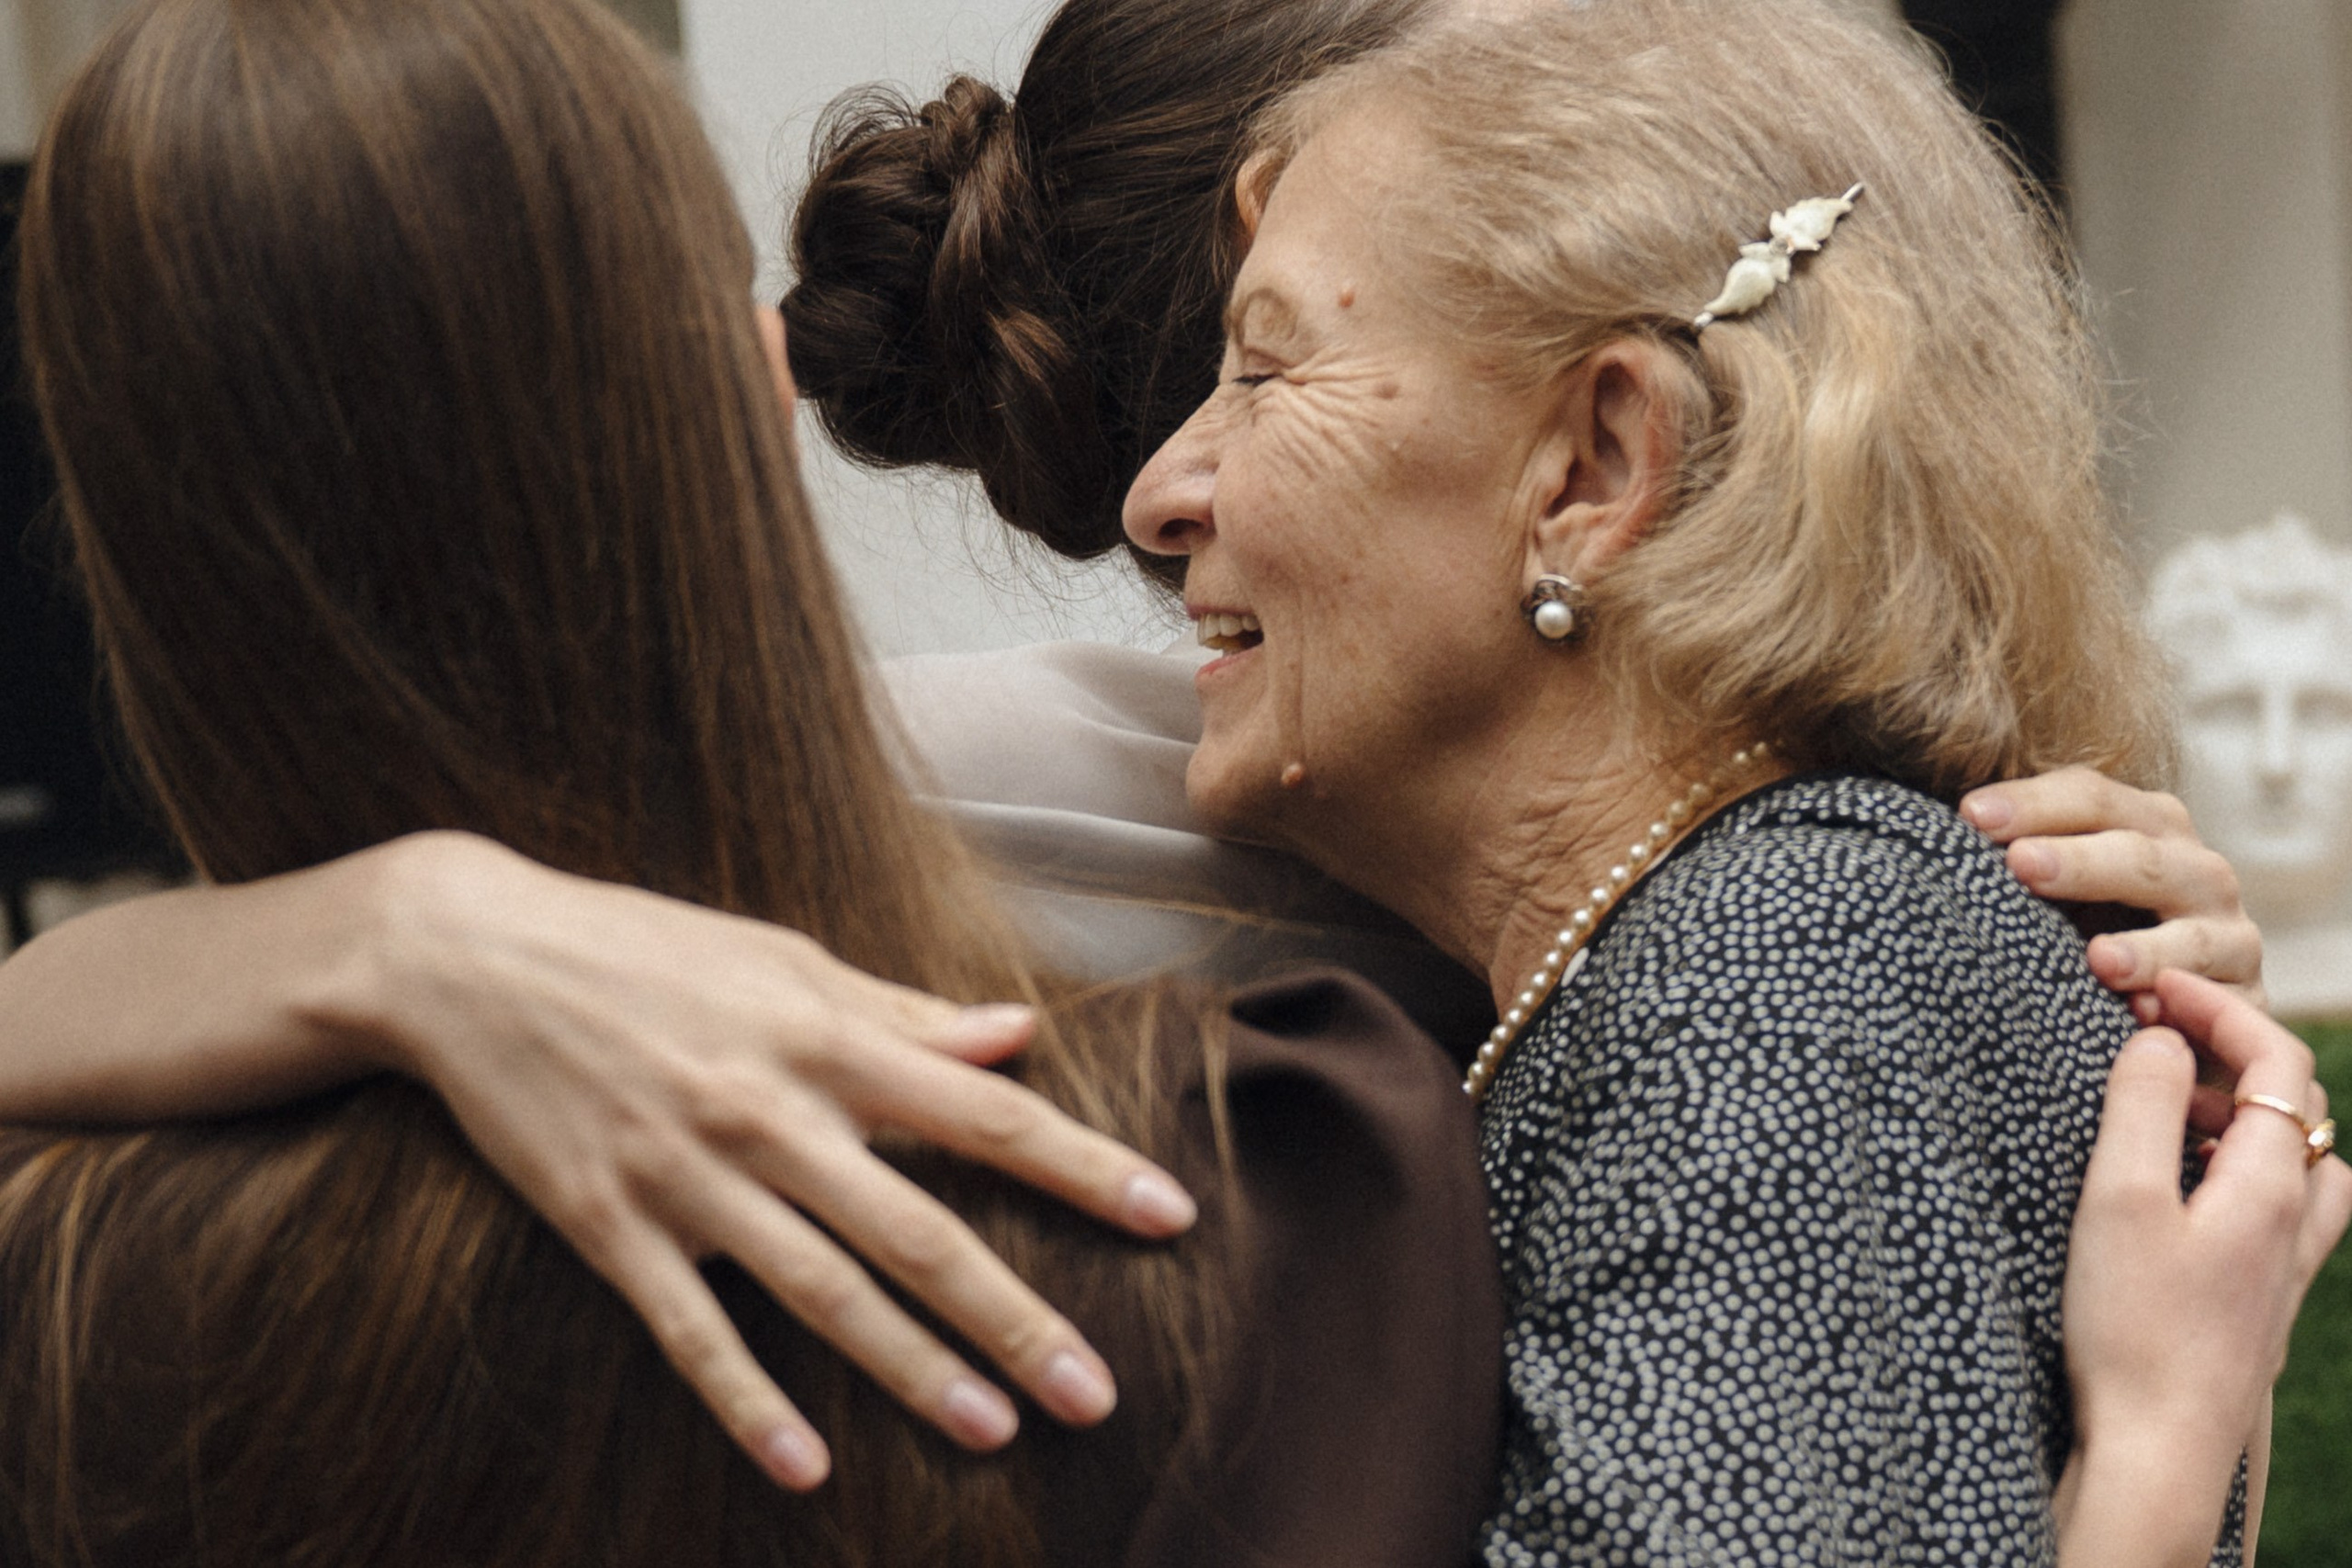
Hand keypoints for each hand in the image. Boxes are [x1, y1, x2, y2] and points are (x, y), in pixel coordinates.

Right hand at [362, 834, 1197, 1490]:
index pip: (983, 1113)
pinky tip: (805, 1469)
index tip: (1169, 1215)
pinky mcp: (609, 1228)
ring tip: (994, 1433)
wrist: (470, 957)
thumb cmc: (645, 947)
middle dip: (1015, 1315)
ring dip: (911, 1371)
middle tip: (1097, 1393)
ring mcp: (687, 1177)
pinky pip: (690, 1333)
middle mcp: (770, 1113)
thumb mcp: (783, 958)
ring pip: (822, 1293)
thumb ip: (902, 1011)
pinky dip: (747, 1402)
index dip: (1081, 1166)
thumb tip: (1019, 1033)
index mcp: (826, 1037)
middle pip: (917, 1230)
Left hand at [1961, 768, 2261, 1019]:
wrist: (2178, 1010)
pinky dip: (2185, 1011)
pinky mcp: (2249, 1001)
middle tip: (2021, 864)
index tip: (1970, 815)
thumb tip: (1936, 828)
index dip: (2032, 803)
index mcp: (2147, 824)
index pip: (2090, 797)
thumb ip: (2021, 854)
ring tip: (2096, 959)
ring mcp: (2229, 935)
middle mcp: (2197, 870)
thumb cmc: (2094, 933)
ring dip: (2144, 949)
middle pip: (2139, 856)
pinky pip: (2221, 1008)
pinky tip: (2144, 1016)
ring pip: (2192, 936)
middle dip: (2079, 861)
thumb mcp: (2062, 888)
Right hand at [2059, 972, 2349, 1564]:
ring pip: (2295, 1161)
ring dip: (2237, 1117)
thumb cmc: (2133, 1325)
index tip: (2152, 987)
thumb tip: (2158, 1039)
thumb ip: (2140, 1105)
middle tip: (2146, 1043)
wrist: (2158, 1447)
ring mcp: (2285, 1266)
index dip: (2219, 1006)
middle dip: (2226, 1053)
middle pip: (2296, 1105)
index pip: (2277, 1060)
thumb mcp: (2118, 1197)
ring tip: (2164, 1115)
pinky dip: (2234, 1171)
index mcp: (2269, 1183)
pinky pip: (2274, 1209)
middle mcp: (2296, 1220)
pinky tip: (2177, 1194)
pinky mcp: (2261, 1302)